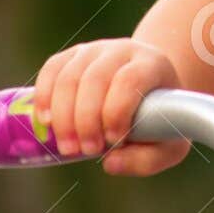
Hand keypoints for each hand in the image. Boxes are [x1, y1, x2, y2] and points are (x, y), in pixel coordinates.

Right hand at [33, 38, 191, 176]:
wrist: (149, 88)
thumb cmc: (160, 119)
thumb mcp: (169, 144)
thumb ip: (147, 159)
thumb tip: (110, 163)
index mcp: (153, 65)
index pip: (130, 80)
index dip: (117, 111)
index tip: (114, 141)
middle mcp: (123, 50)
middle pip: (95, 78)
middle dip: (86, 120)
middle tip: (86, 151)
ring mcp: (96, 49)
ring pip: (70, 76)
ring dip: (63, 116)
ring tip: (67, 147)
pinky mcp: (73, 55)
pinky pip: (51, 69)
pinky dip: (44, 96)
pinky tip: (46, 122)